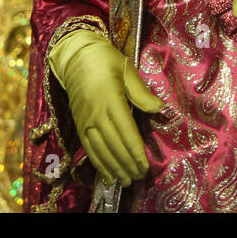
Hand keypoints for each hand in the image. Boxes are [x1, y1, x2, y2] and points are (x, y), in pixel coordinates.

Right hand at [49, 29, 161, 185]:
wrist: (76, 56)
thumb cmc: (106, 60)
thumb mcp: (127, 69)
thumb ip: (141, 92)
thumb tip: (160, 108)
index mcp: (111, 99)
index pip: (126, 131)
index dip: (136, 151)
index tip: (145, 165)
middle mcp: (96, 113)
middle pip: (114, 145)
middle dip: (127, 164)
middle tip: (139, 177)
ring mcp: (85, 120)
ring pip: (101, 150)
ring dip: (114, 168)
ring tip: (126, 181)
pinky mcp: (79, 123)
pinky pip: (88, 148)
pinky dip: (99, 163)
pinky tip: (108, 174)